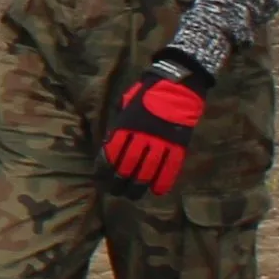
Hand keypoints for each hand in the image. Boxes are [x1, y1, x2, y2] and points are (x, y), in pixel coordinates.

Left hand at [102, 55, 212, 194]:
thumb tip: (110, 144)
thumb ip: (119, 124)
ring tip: (132, 195)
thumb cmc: (148, 92)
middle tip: (114, 191)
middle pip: (126, 167)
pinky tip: (156, 191)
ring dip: (137, 186)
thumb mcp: (125, 103)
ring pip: (146, 171)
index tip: (100, 178)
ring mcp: (161, 142)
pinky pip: (170, 168)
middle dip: (118, 182)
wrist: (178, 83)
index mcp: (126, 125)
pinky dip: (163, 181)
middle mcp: (141, 137)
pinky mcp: (178, 145)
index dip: (103, 168)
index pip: (110, 153)